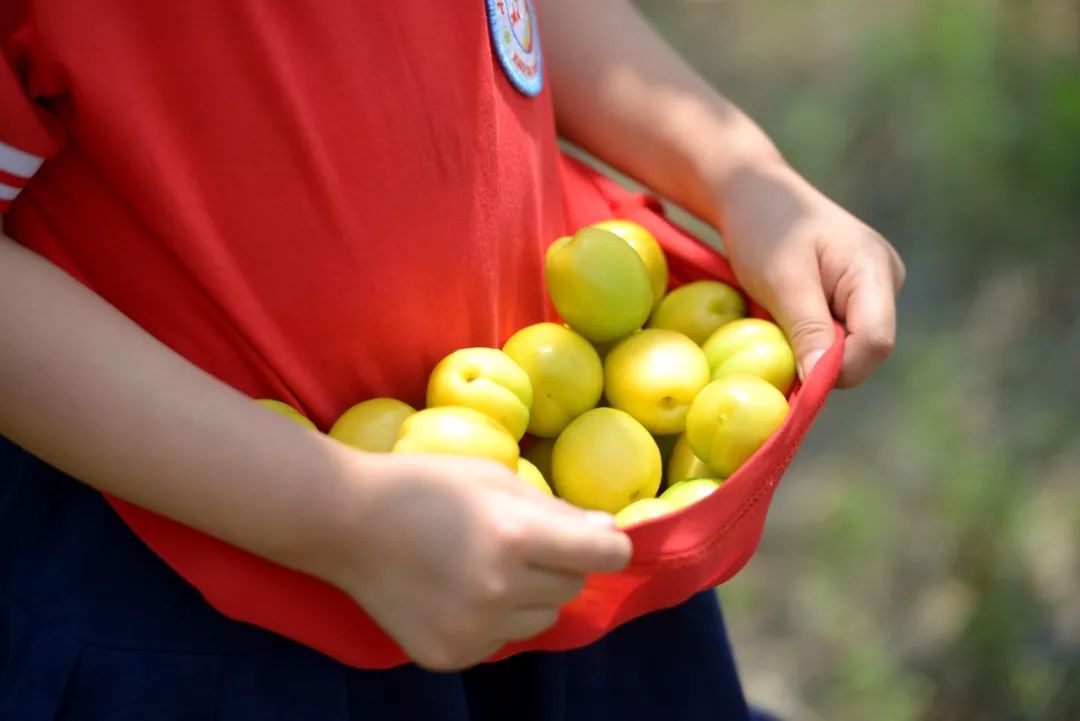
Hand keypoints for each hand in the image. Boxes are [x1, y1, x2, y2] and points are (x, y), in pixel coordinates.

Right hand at [323, 453, 632, 670]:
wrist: (345, 523)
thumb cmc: (423, 486)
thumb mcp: (494, 479)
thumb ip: (555, 510)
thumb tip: (608, 532)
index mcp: (516, 536)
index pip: (604, 556)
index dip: (608, 545)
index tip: (597, 540)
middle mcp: (501, 589)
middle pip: (573, 587)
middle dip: (560, 564)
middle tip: (519, 541)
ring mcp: (474, 629)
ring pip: (542, 618)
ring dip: (530, 594)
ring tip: (485, 565)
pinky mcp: (451, 654)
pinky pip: (502, 640)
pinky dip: (494, 619)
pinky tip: (456, 591)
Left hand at [714, 159, 905, 386]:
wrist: (755, 193)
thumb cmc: (765, 228)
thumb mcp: (782, 281)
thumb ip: (807, 329)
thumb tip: (821, 383)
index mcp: (875, 270)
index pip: (876, 342)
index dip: (839, 368)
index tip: (795, 373)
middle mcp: (885, 282)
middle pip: (866, 348)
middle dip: (823, 358)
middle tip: (778, 342)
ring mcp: (871, 289)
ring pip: (849, 344)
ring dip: (813, 347)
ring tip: (779, 319)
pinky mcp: (852, 295)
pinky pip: (838, 331)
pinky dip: (809, 336)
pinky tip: (785, 316)